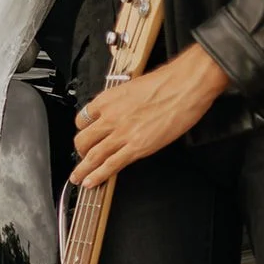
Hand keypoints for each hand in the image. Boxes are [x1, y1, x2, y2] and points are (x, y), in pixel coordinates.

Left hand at [70, 45, 229, 187]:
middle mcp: (110, 118)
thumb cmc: (167, 81)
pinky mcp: (136, 147)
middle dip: (80, 152)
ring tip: (77, 178)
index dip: (83, 130)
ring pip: (92, 156)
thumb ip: (121, 102)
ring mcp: (122, 134)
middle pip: (83, 140)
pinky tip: (91, 182)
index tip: (85, 136)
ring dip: (82, 170)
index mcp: (107, 100)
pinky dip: (98, 176)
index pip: (83, 119)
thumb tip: (120, 111)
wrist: (186, 85)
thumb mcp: (132, 86)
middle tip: (81, 158)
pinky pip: (111, 165)